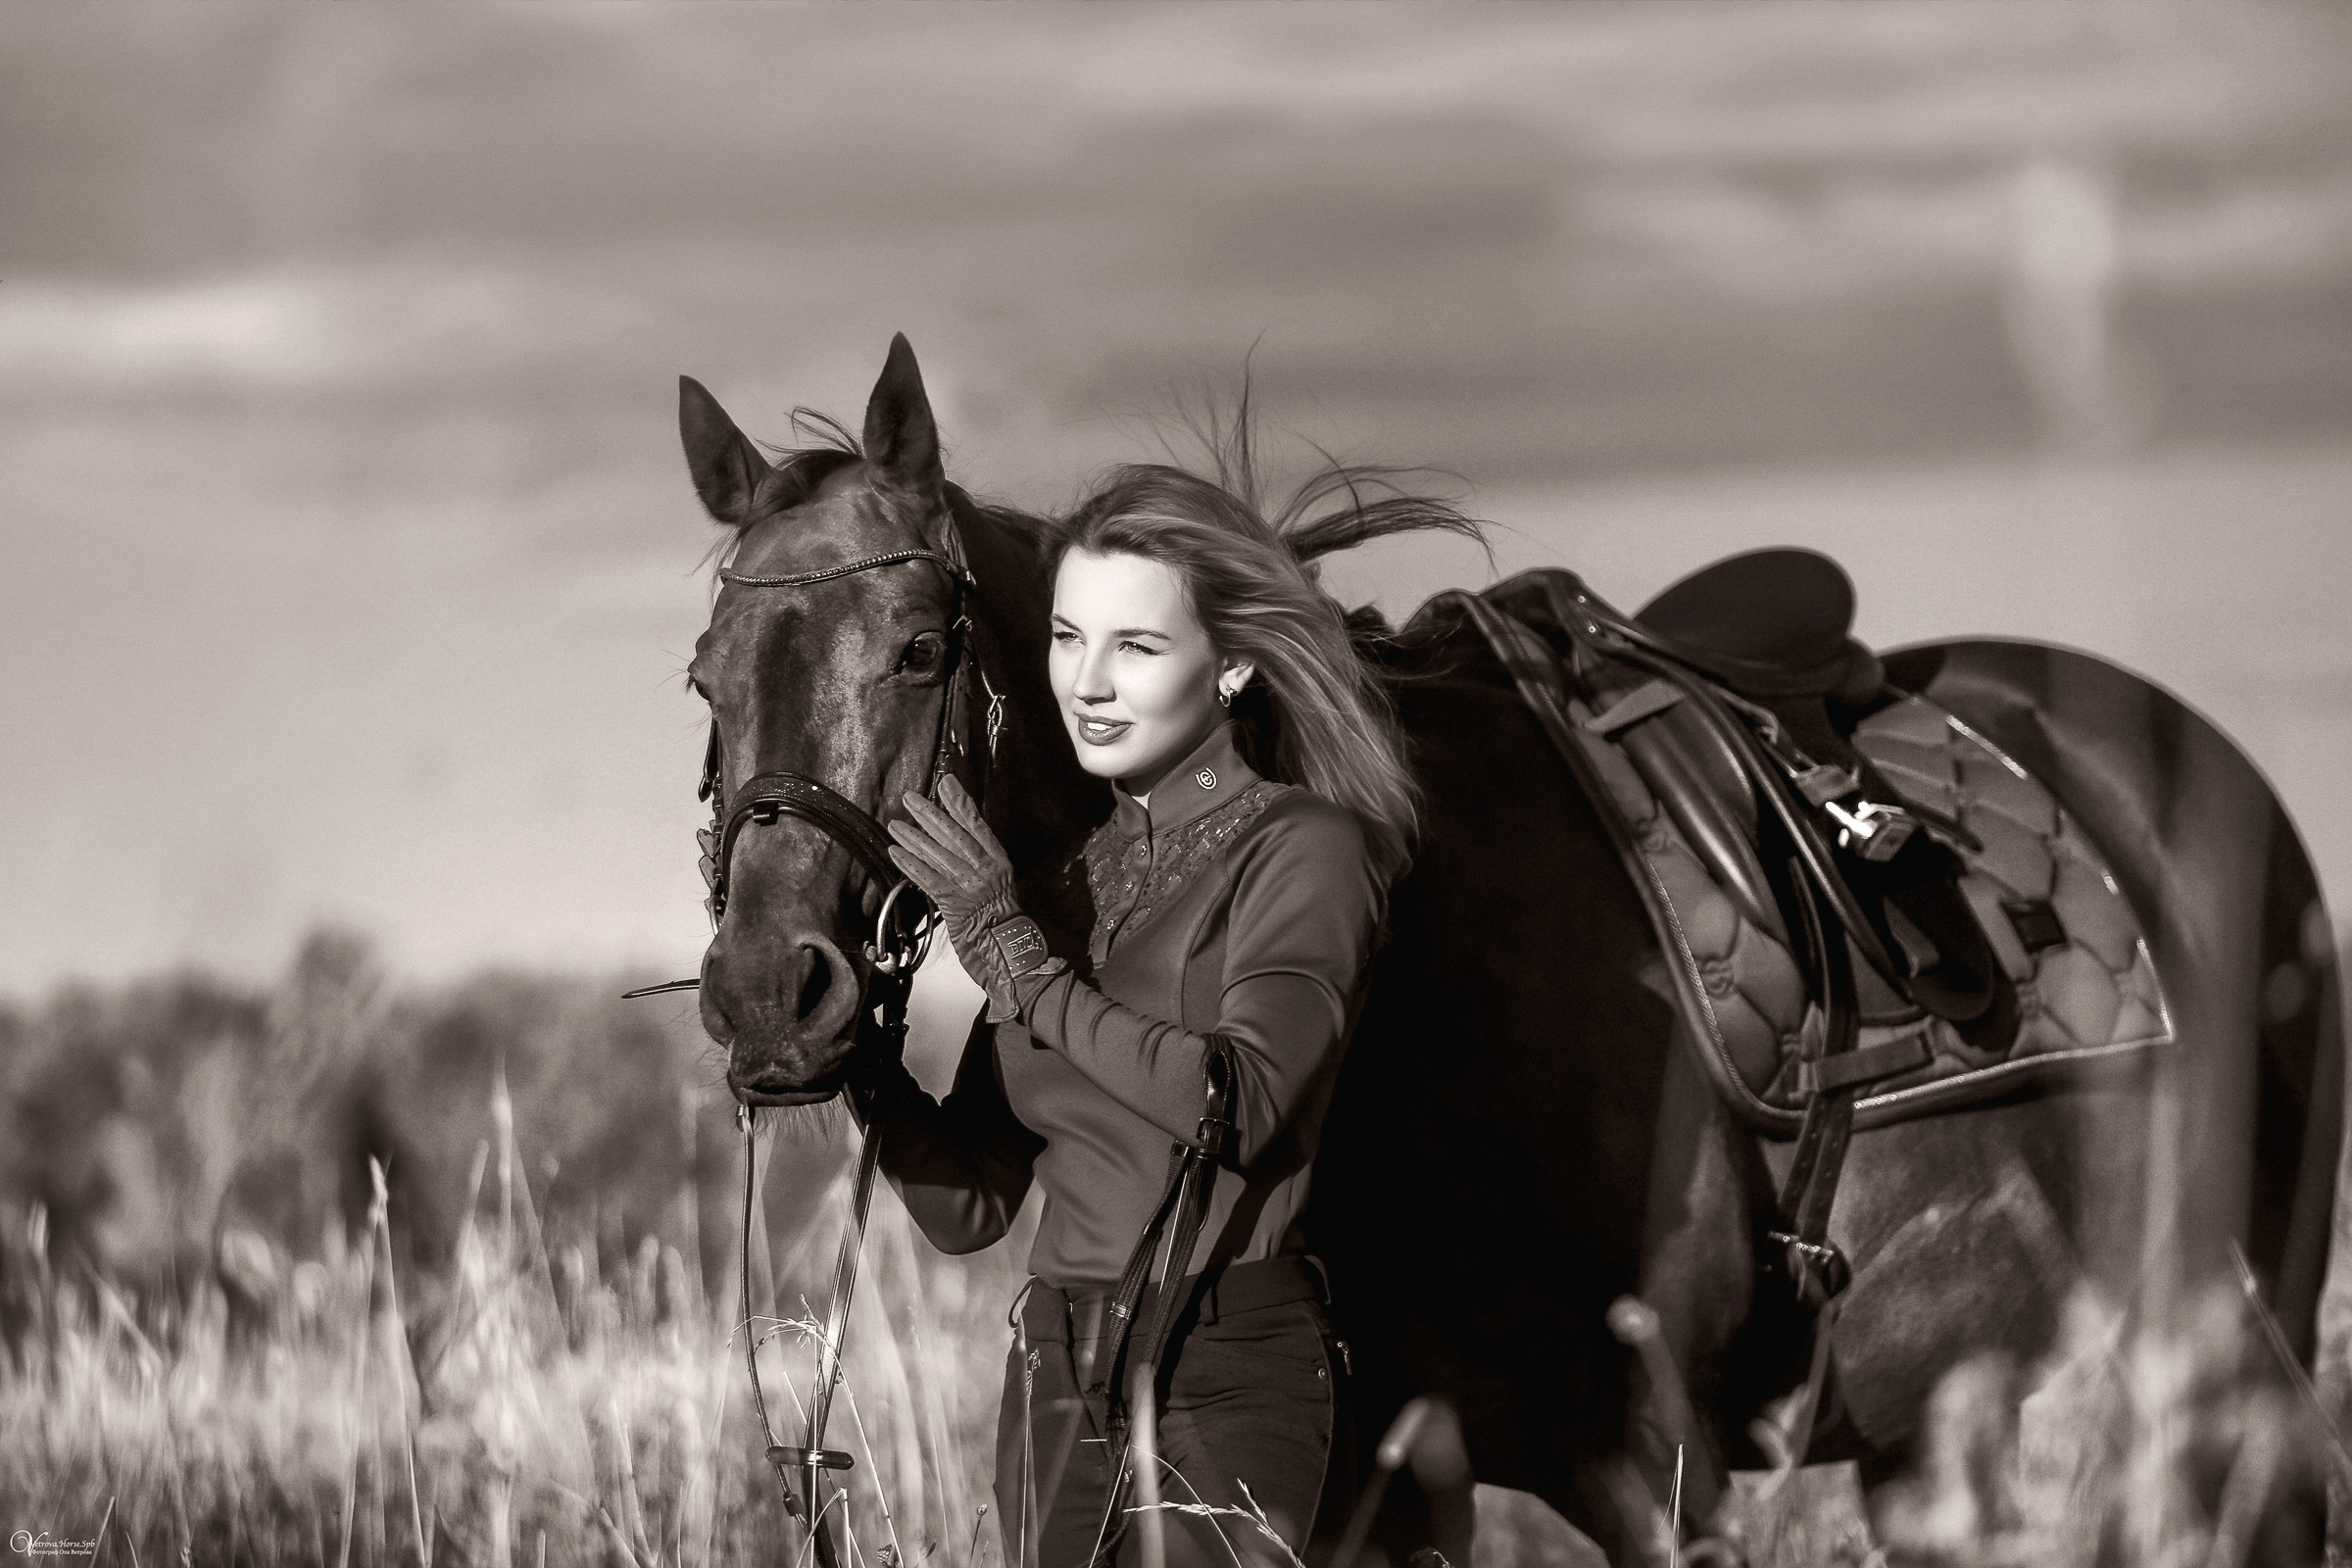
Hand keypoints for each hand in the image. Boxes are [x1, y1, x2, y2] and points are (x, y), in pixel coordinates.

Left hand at [886, 776, 1023, 998]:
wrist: (1007, 949)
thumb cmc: (1002, 917)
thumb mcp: (998, 881)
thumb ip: (980, 857)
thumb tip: (957, 834)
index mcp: (998, 860)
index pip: (977, 824)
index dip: (960, 803)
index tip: (945, 783)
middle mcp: (986, 869)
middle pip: (954, 835)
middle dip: (930, 814)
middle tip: (910, 799)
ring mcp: (970, 886)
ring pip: (939, 855)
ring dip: (914, 838)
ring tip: (896, 825)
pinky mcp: (954, 904)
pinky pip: (929, 880)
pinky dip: (911, 865)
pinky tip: (896, 853)